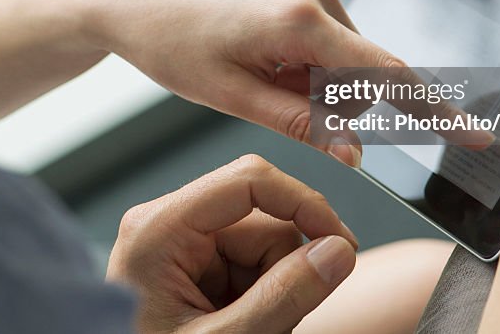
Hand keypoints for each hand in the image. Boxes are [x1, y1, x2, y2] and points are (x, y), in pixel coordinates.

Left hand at [83, 0, 404, 165]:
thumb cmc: (172, 47)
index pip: (384, 72)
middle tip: (267, 91)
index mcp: (296, 18)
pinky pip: (329, 19)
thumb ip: (300, 124)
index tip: (475, 134)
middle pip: (360, 66)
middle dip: (327, 94)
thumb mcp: (232, 97)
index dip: (431, 109)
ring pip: (344, 45)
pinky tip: (261, 36)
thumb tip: (356, 153)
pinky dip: (308, 42)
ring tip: (256, 59)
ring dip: (314, 68)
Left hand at [106, 155, 357, 332]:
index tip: (341, 243)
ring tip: (249, 331)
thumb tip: (338, 252)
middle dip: (284, 271)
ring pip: (265, 246)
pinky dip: (260, 298)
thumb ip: (282, 297)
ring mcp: (180, 245)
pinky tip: (241, 326)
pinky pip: (251, 267)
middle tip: (272, 325)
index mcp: (158, 228)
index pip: (248, 181)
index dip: (303, 202)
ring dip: (274, 290)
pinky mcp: (192, 266)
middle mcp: (168, 224)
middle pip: (263, 220)